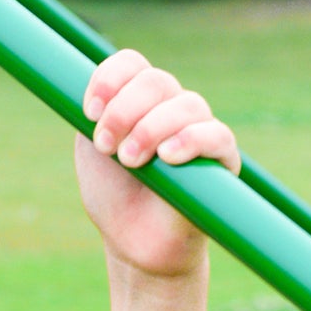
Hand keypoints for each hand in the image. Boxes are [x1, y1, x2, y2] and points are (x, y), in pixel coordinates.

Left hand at [75, 51, 239, 278]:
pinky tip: (168, 156)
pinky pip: (215, 135)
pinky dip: (191, 140)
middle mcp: (171, 108)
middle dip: (124, 111)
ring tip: (130, 161)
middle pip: (155, 81)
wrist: (134, 245)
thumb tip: (105, 92)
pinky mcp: (222, 159)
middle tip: (106, 147)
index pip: (131, 65)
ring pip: (185, 105)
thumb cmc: (114, 199)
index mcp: (139, 101)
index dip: (109, 79)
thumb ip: (95, 117)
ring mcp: (199, 130)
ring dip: (150, 128)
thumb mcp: (92, 154)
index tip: (88, 113)